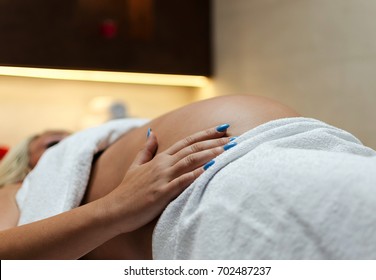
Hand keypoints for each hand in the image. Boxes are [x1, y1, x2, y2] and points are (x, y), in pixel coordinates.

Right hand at [102, 125, 231, 233]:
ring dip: (210, 154)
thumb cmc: (127, 189)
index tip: (222, 127)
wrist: (114, 209)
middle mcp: (163, 164)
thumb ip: (146, 150)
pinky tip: (209, 171)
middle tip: (233, 137)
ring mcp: (163, 178)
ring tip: (227, 150)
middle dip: (214, 142)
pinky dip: (195, 175)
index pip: (187, 141)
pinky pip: (181, 182)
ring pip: (190, 161)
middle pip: (192, 148)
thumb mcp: (135, 165)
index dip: (206, 133)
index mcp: (160, 158)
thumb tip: (152, 133)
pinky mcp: (162, 193)